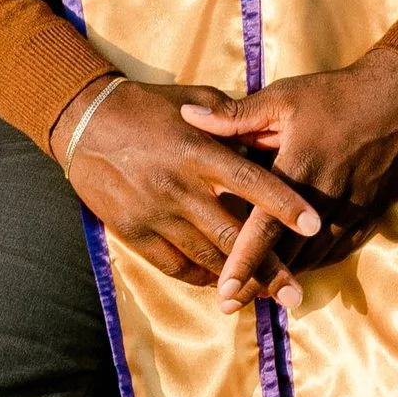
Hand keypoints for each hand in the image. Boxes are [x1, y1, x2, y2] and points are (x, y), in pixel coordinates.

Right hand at [50, 76, 323, 297]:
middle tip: (296, 295)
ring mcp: (155, 214)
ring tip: (266, 297)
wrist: (83, 123)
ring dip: (238, 279)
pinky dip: (202, 277)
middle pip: (232, 235)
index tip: (314, 226)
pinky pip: (175, 266)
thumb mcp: (192, 99)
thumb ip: (232, 119)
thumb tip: (269, 132)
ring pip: (206, 258)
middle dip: (267, 269)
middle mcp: (179, 186)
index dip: (283, 205)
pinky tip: (222, 283)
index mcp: (198, 151)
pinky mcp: (134, 233)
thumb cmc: (147, 107)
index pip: (250, 181)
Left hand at [181, 46, 397, 311]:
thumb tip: (187, 116)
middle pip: (287, 253)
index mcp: (299, 168)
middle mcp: (325, 197)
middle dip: (259, 282)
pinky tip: (294, 271)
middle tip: (229, 304)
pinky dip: (313, 263)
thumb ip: (235, 115)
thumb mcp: (283, 97)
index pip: (266, 226)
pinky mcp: (367, 213)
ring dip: (285, 276)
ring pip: (313, 256)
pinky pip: (337, 249)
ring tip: (255, 296)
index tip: (223, 289)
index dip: (244, 260)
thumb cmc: (336, 95)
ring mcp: (350, 209)